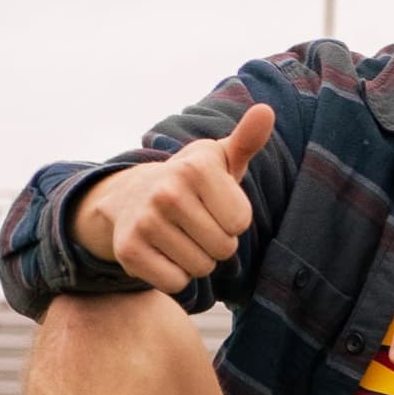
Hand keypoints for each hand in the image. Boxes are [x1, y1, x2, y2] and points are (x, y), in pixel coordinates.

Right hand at [71, 105, 275, 292]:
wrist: (131, 196)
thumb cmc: (192, 181)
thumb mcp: (219, 159)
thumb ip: (246, 140)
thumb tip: (266, 111)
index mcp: (196, 169)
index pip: (240, 223)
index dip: (232, 220)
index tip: (215, 205)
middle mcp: (166, 192)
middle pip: (224, 248)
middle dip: (218, 243)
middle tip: (198, 224)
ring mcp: (144, 221)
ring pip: (201, 268)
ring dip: (198, 260)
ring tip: (182, 236)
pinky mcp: (128, 250)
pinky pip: (176, 283)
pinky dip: (176, 276)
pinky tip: (165, 253)